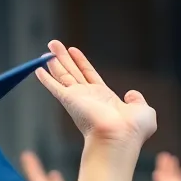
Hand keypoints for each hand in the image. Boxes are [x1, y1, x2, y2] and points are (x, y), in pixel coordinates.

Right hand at [36, 40, 155, 148]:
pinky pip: (54, 87)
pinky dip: (45, 78)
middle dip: (64, 58)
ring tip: (49, 46)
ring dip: (55, 61)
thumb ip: (138, 100)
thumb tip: (131, 94)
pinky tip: (36, 69)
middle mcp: (89, 98)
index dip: (81, 63)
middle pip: (73, 72)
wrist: (120, 137)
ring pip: (63, 75)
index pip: (89, 76)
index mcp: (104, 99)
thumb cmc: (133, 129)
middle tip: (53, 43)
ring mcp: (78, 99)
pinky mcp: (69, 100)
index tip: (73, 50)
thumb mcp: (144, 111)